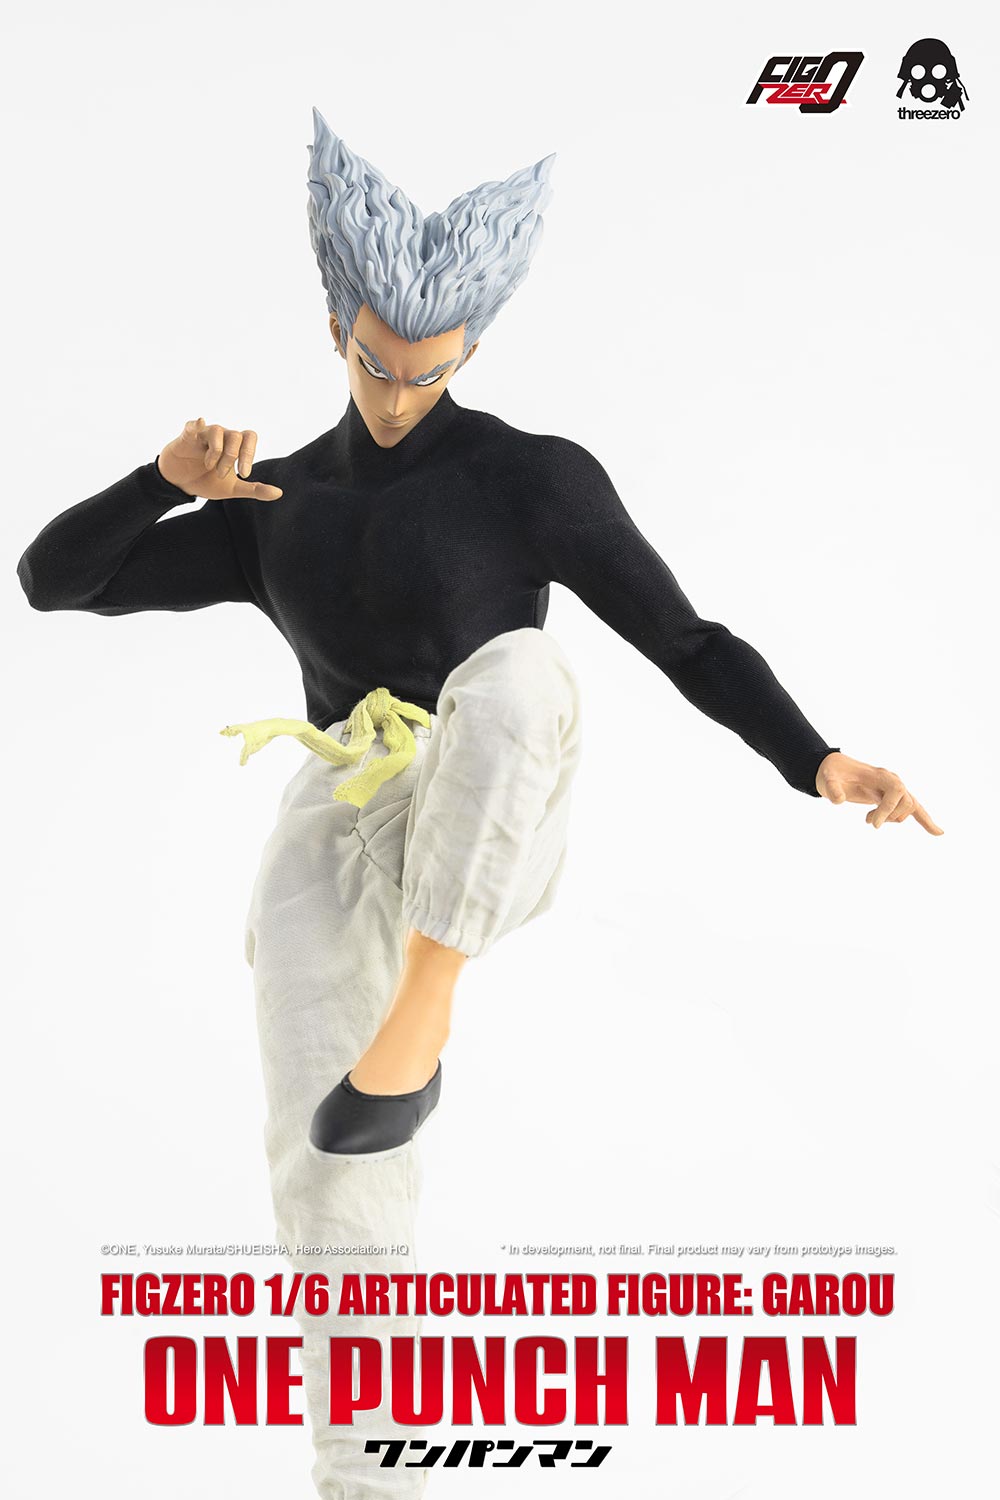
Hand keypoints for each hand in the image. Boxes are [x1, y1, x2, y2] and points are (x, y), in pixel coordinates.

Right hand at [156, 417, 282, 500]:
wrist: (180, 485)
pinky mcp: (186, 436)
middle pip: (235, 435)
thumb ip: (254, 489)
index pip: (250, 437)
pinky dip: (196, 425)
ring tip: (209, 466)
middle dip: (231, 457)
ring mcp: (203, 435)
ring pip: (217, 430)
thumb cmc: (207, 481)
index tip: (244, 474)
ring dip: (216, 451)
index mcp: (235, 447)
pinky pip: (192, 426)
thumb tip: (279, 493)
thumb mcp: (232, 489)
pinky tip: (199, 424)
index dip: (249, 454)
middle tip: (221, 474)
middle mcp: (221, 437)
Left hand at [815, 751, 942, 834]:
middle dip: (889, 815)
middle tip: (868, 820)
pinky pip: (914, 809)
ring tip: (869, 819)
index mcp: (880, 775)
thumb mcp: (827, 779)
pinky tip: (939, 833)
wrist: (834, 769)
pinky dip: (926, 821)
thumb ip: (832, 788)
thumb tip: (838, 800)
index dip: (887, 809)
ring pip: (908, 808)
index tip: (873, 824)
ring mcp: (895, 789)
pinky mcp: (893, 798)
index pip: (896, 792)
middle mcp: (892, 780)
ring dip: (892, 818)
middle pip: (906, 802)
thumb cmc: (832, 773)